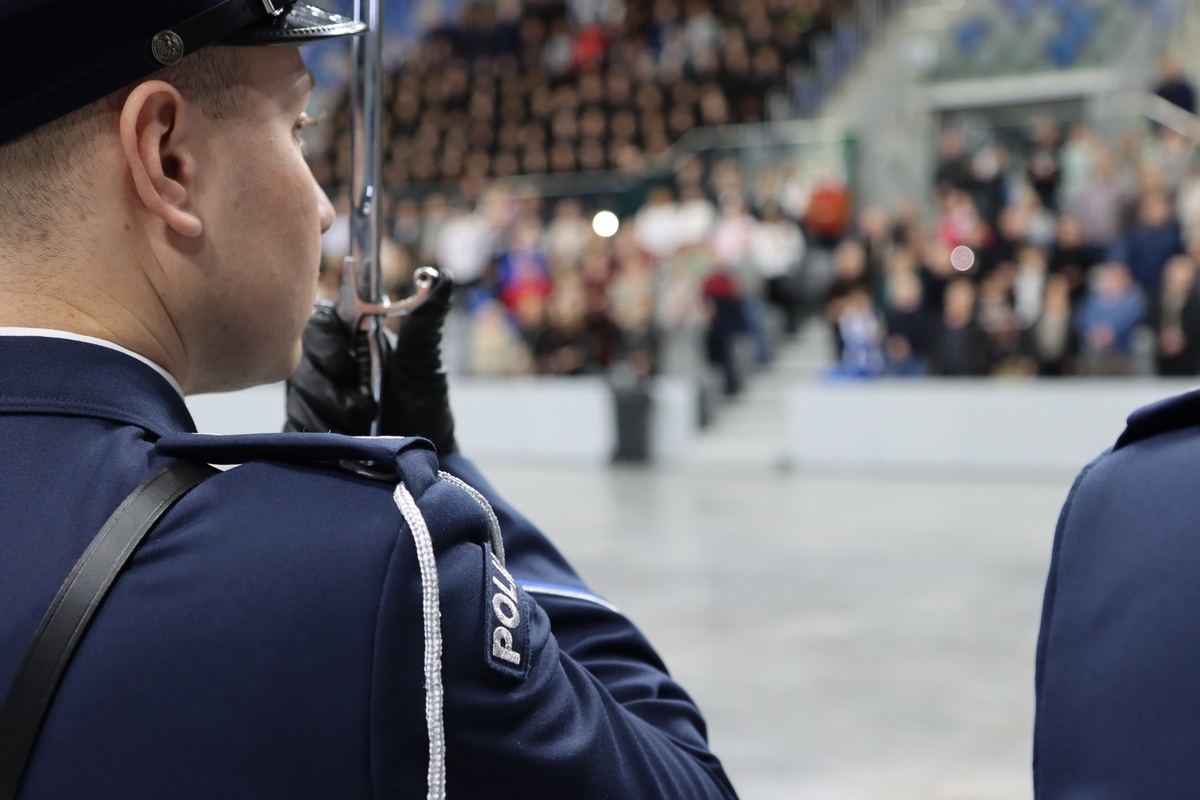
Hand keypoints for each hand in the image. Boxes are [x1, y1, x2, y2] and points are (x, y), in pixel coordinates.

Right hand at [285, 272, 457, 453]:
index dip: (327, 345)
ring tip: (365, 428)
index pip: (317, 324)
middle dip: (332, 391)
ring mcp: (309, 396)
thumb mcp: (424, 363)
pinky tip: (345, 444)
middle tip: (368, 408)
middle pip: (302, 364)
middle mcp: (322, 363)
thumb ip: (424, 321)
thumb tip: (441, 276)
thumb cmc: (423, 406)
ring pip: (298, 399)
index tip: (348, 367)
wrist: (421, 461)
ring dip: (332, 417)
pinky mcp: (303, 429)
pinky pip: (294, 429)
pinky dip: (321, 437)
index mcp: (349, 338)